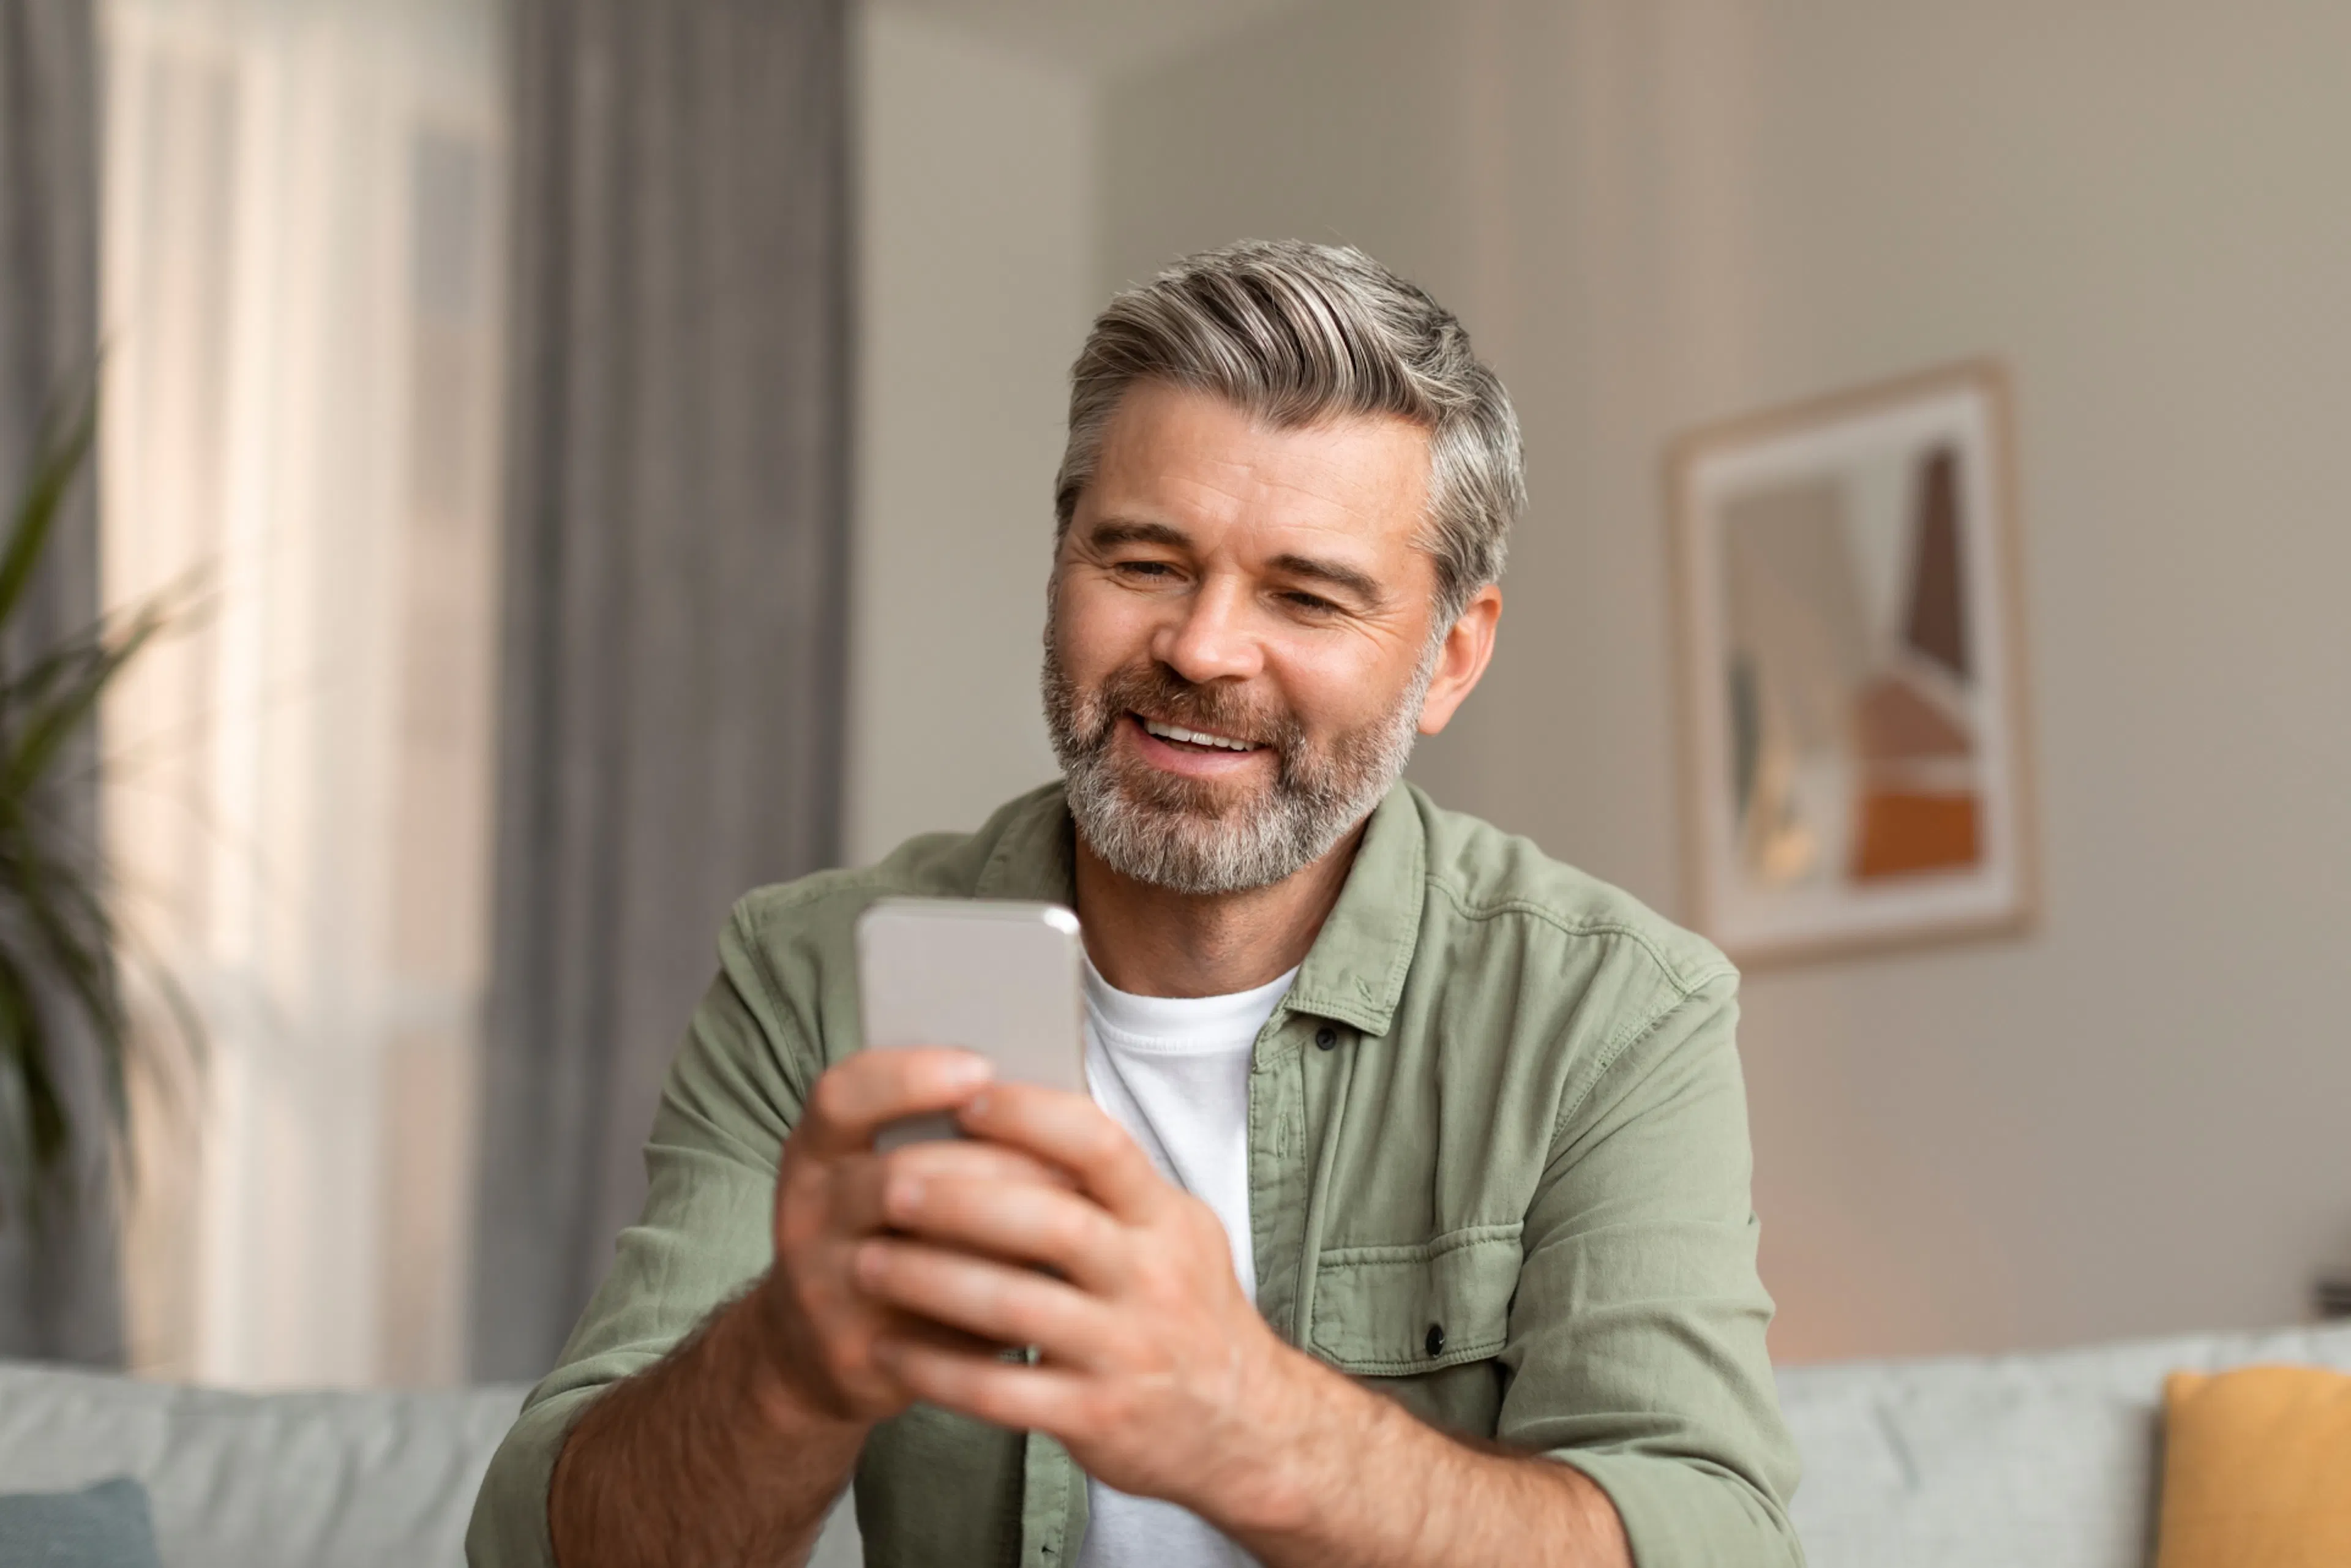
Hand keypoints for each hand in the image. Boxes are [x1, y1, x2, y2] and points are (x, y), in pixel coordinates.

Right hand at [757, 1049, 1074, 1428]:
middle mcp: (806, 1215)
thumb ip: (943, 1139)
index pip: (841, 1096)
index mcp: (814, 1153)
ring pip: (921, 1253)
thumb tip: (1045, 1102)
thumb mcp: (878, 1174)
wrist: (816, 1352)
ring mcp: (823, 1289)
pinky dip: (995, 1299)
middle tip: (1069, 1165)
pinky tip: (1042, 1285)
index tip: (981, 1068)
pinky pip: (935, 1323)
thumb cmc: (882, 1236)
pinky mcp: (856, 1353)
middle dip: (994, 1166)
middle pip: (900, 1176)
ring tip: (1072, 1222)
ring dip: (1004, 1235)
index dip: (908, 1077)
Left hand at [847, 1082, 1310, 1523]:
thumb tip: (1013, 1117)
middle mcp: (1153, 1278)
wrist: (1245, 1428)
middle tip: (888, 1184)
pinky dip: (938, 1369)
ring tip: (864, 1262)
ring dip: (930, 1281)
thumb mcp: (1174, 1234)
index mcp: (1166, 1219)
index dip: (1031, 1117)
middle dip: (961, 1199)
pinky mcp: (1098, 1418)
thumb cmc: (1186, 1312)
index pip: (1102, 1146)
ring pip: (1017, 1306)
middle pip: (1052, 1222)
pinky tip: (889, 1348)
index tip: (964, 1098)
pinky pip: (1003, 1392)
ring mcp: (1127, 1352)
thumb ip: (1109, 1188)